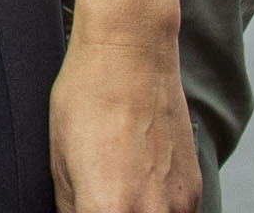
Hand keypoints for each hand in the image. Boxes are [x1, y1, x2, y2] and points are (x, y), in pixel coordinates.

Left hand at [51, 35, 200, 211]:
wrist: (132, 55)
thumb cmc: (88, 97)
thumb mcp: (60, 161)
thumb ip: (70, 207)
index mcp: (108, 209)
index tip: (81, 206)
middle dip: (106, 211)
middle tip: (94, 198)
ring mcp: (179, 205)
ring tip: (117, 192)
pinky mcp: (194, 192)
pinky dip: (156, 209)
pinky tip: (138, 186)